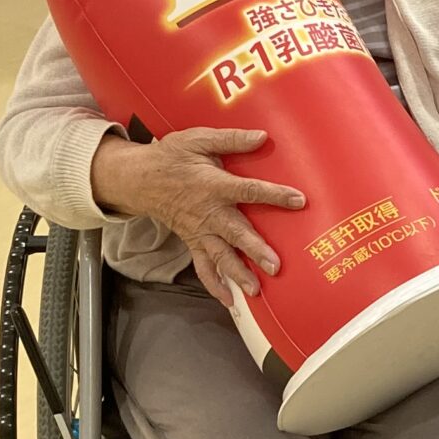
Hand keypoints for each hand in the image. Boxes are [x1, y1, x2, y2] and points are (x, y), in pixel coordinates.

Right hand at [90, 128, 305, 307]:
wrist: (140, 179)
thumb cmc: (171, 157)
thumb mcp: (198, 139)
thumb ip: (231, 140)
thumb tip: (262, 137)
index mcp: (213, 185)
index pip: (248, 191)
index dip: (273, 195)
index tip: (298, 200)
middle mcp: (208, 213)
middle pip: (235, 233)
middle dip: (255, 250)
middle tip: (275, 266)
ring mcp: (200, 231)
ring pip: (220, 256)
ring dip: (238, 273)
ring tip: (255, 291)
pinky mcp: (193, 242)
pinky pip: (203, 267)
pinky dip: (214, 285)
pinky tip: (230, 301)